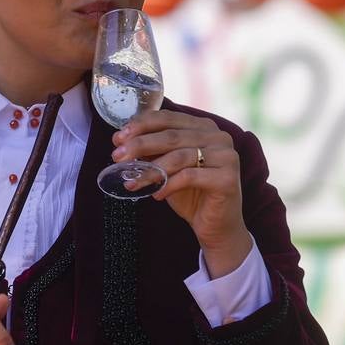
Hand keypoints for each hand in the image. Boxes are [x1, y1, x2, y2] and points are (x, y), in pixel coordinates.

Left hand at [112, 111, 251, 276]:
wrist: (216, 226)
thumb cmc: (190, 194)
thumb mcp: (167, 168)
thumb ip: (152, 151)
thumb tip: (122, 140)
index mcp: (203, 127)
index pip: (167, 118)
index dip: (140, 126)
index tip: (117, 138)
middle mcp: (218, 136)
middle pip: (171, 136)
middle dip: (139, 145)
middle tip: (117, 156)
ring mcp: (226, 156)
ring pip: (178, 157)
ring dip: (149, 170)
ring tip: (131, 181)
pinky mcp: (227, 178)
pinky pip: (189, 177)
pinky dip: (168, 185)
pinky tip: (156, 195)